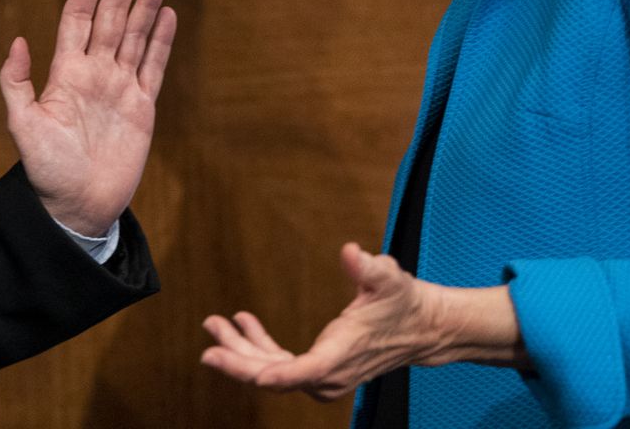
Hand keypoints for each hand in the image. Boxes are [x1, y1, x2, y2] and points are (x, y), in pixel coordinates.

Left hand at [0, 0, 175, 235]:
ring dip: (146, 4)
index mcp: (66, 72)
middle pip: (111, 17)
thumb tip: (17, 41)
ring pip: (135, 35)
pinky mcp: (142, 107)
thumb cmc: (46, 170)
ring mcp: (120, 88)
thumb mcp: (23, 126)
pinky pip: (154, 66)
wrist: (78, 206)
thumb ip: (17, 83)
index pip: (79, 18)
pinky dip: (161, 40)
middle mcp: (95, 73)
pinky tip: (167, 15)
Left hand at [200, 244, 443, 401]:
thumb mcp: (390, 279)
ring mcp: (322, 377)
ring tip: (215, 325)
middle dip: (238, 362)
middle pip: (275, 377)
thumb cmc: (404, 303)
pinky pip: (280, 366)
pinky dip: (259, 348)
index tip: (238, 368)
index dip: (269, 373)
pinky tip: (245, 324)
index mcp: (341, 355)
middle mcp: (329, 375)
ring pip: (272, 373)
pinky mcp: (319, 370)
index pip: (301, 371)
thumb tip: (351, 251)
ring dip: (241, 352)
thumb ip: (369, 267)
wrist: (421, 328)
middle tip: (207, 349)